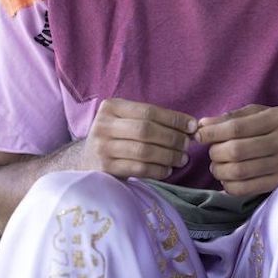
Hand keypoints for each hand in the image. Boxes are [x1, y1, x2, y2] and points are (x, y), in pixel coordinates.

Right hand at [82, 98, 196, 179]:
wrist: (85, 159)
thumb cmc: (115, 137)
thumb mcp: (125, 120)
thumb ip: (151, 120)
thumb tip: (190, 126)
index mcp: (111, 107)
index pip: (148, 111)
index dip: (174, 119)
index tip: (192, 126)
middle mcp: (103, 125)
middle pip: (146, 130)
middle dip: (172, 138)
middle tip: (187, 145)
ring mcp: (102, 148)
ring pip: (143, 151)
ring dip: (168, 155)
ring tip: (182, 159)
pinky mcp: (105, 169)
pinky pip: (138, 169)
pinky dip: (157, 170)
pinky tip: (168, 170)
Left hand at [196, 105, 277, 195]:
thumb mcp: (270, 113)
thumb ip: (237, 116)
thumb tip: (202, 125)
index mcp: (277, 118)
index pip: (235, 127)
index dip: (211, 133)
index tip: (198, 135)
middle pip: (234, 151)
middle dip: (214, 153)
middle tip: (212, 152)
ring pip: (238, 172)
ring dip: (219, 171)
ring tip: (218, 167)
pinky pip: (247, 189)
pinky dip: (230, 187)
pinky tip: (228, 180)